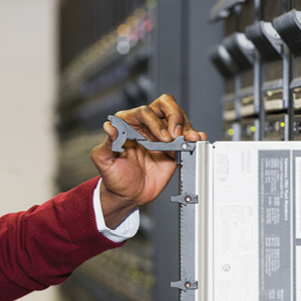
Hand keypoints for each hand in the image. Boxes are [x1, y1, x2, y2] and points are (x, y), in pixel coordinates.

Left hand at [90, 94, 206, 227]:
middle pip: (164, 105)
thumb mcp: (104, 160)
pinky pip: (185, 137)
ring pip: (178, 118)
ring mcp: (160, 135)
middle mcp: (145, 126)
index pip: (144, 112)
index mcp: (127, 124)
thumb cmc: (114, 176)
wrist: (128, 195)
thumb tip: (109, 127)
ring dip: (186, 126)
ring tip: (189, 138)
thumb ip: (107, 143)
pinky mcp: (172, 148)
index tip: (162, 137)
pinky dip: (193, 135)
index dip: (155, 122)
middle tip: (176, 133)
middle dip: (174, 115)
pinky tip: (196, 139)